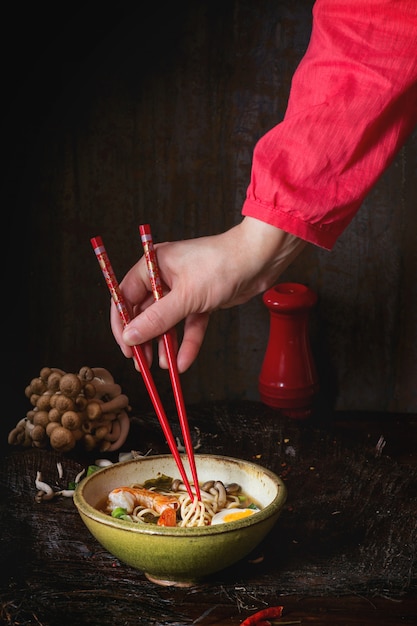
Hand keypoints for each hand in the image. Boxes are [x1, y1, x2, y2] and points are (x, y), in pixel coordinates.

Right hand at [110, 217, 305, 371]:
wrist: (258, 261)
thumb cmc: (221, 265)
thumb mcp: (185, 296)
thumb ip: (156, 319)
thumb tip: (131, 336)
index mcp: (153, 264)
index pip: (126, 296)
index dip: (122, 322)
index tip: (125, 346)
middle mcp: (165, 276)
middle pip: (146, 312)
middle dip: (144, 338)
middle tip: (141, 362)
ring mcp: (183, 289)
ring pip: (168, 321)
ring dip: (165, 344)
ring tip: (163, 365)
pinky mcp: (201, 301)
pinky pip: (189, 325)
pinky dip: (187, 342)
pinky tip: (183, 361)